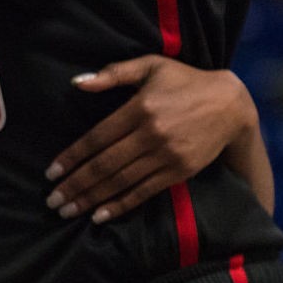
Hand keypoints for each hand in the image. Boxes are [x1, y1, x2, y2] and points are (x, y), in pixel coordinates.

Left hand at [45, 56, 257, 223]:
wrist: (231, 105)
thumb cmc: (184, 81)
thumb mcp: (150, 66)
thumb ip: (113, 73)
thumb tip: (77, 82)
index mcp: (139, 109)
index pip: (97, 138)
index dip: (72, 157)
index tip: (51, 173)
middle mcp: (152, 135)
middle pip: (105, 165)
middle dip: (76, 185)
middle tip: (52, 201)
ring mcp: (167, 156)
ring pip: (122, 182)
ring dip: (92, 199)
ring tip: (67, 211)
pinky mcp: (181, 171)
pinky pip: (145, 191)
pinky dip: (122, 205)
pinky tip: (100, 216)